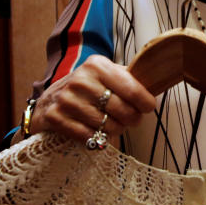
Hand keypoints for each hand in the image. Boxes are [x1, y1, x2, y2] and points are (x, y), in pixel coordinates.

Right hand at [25, 55, 156, 143]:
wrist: (48, 101)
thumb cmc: (86, 89)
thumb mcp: (104, 74)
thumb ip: (128, 77)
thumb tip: (157, 83)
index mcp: (97, 65)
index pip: (132, 88)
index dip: (146, 102)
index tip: (148, 107)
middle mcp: (81, 80)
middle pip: (124, 111)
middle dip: (133, 119)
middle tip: (131, 119)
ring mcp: (67, 100)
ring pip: (109, 126)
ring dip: (116, 130)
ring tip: (112, 123)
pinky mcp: (57, 118)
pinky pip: (91, 138)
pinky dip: (98, 139)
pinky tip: (96, 131)